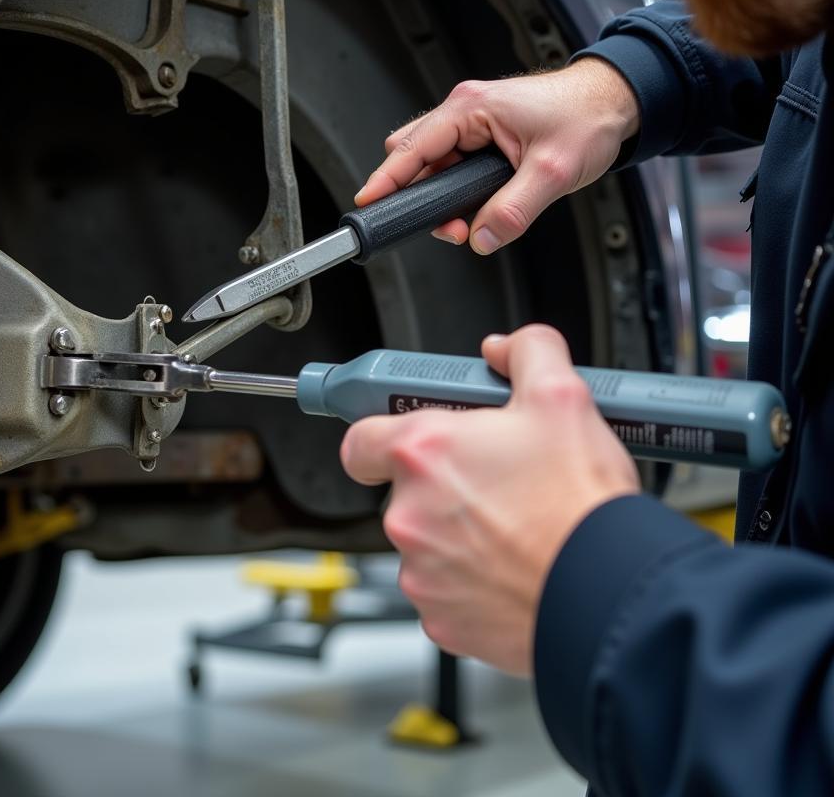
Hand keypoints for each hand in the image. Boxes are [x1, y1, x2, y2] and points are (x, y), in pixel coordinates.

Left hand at [340, 325, 639, 674]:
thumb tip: (505, 349)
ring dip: (457, 536)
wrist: (610, 592)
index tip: (403, 440)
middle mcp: (409, 515)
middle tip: (495, 483)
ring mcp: (422, 572)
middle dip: (443, 487)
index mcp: (424, 453)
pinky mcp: (441, 620)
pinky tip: (514, 568)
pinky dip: (471, 583)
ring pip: (426, 544)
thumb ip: (526, 352)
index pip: (360, 441)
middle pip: (403, 492)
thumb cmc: (580, 504)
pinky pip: (444, 593)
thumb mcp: (562, 396)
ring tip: (513, 527)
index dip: (382, 436)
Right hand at [354, 59, 638, 254]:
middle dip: (418, 195)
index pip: (414, 147)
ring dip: (441, 198)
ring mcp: (472, 124)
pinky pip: (454, 168)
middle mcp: (465, 112)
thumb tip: (482, 238)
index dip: (388, 178)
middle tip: (444, 225)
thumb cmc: (586, 117)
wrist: (614, 102)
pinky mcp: (483, 138)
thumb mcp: (553, 171)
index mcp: (472, 108)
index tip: (369, 202)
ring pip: (434, 166)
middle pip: (415, 156)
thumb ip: (514, 210)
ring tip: (466, 222)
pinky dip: (457, 192)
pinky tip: (477, 209)